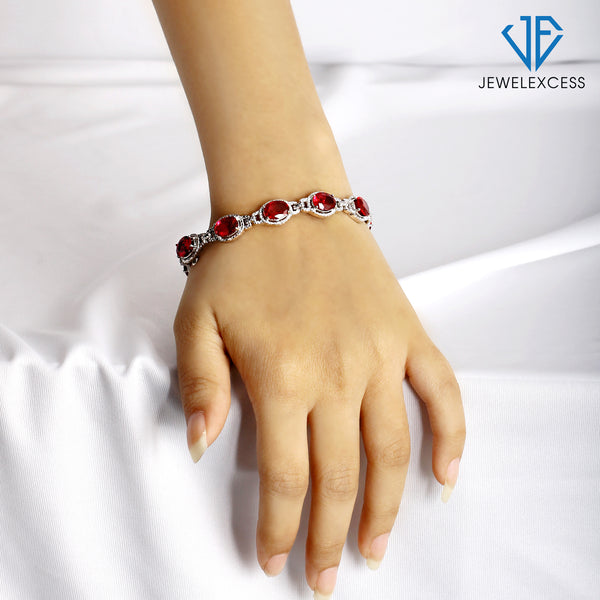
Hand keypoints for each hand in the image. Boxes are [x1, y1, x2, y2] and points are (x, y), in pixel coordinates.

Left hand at [173, 208, 465, 596]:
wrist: (288, 202)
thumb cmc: (239, 261)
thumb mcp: (197, 320)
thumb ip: (200, 385)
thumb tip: (202, 448)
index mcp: (282, 376)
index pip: (284, 475)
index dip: (278, 526)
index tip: (272, 559)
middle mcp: (338, 374)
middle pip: (340, 477)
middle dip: (331, 536)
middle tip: (326, 576)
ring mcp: (379, 354)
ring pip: (391, 450)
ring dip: (387, 508)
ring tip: (377, 549)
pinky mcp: (406, 333)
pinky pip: (441, 392)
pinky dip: (451, 436)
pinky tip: (445, 476)